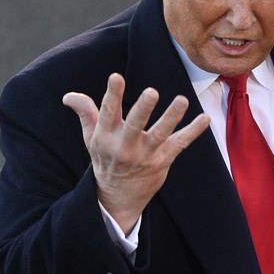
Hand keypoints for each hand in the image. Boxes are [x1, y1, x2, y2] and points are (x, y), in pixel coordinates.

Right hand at [62, 73, 210, 232]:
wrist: (118, 196)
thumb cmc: (105, 158)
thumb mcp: (91, 138)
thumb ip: (85, 112)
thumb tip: (68, 96)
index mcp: (105, 138)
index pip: (108, 113)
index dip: (112, 95)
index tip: (116, 77)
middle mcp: (125, 147)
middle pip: (134, 126)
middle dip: (143, 109)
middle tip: (151, 92)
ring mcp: (145, 155)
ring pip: (160, 135)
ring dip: (171, 117)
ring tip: (182, 100)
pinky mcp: (163, 161)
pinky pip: (180, 144)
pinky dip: (193, 132)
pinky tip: (205, 118)